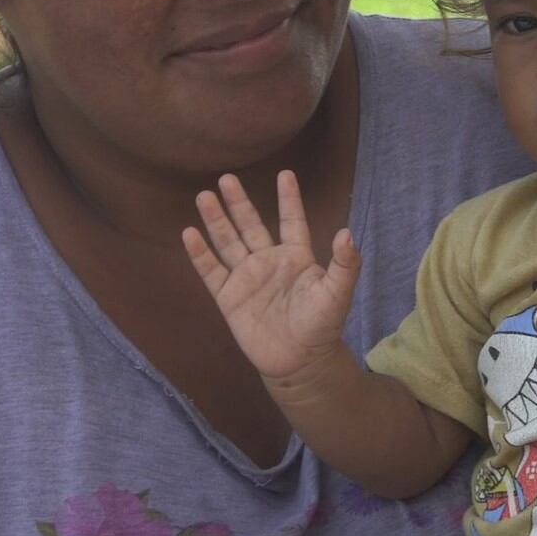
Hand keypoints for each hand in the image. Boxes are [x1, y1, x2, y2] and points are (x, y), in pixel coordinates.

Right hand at [183, 171, 360, 381]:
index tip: (285, 173)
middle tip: (227, 177)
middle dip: (239, 202)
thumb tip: (347, 233)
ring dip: (217, 220)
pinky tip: (189, 233)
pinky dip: (200, 253)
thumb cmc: (322, 326)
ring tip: (204, 196)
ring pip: (228, 242)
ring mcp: (247, 278)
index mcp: (296, 257)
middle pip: (251, 225)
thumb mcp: (337, 293)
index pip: (292, 221)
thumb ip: (344, 264)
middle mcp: (269, 262)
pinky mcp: (229, 297)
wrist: (300, 362)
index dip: (289, 199)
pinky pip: (212, 271)